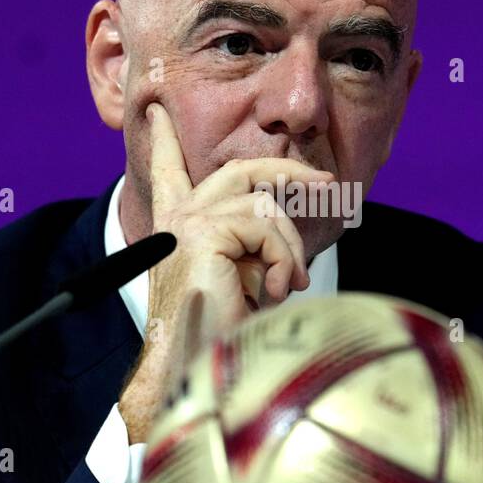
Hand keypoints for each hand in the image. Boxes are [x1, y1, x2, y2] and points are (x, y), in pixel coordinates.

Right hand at [117, 102, 332, 442]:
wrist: (203, 372)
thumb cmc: (223, 337)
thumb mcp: (240, 278)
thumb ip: (248, 244)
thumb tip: (280, 223)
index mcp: (177, 232)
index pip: (168, 175)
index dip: (164, 142)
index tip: (156, 111)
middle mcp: (176, 222)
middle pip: (240, 172)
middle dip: (288, 172)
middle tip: (326, 185)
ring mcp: (187, 224)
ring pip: (265, 207)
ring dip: (288, 250)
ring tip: (285, 288)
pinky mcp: (202, 234)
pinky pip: (264, 227)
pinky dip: (281, 262)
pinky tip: (272, 291)